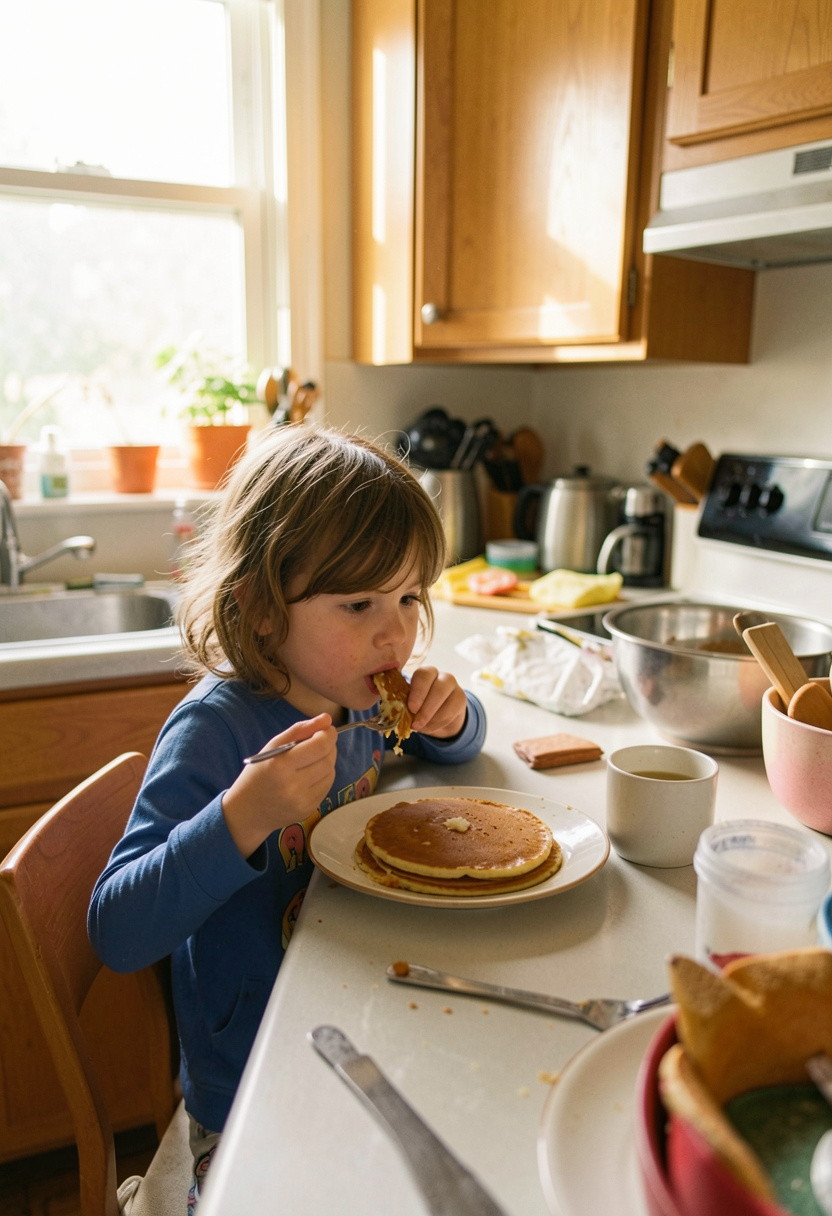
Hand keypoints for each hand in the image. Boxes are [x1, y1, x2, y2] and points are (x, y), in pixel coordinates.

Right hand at [222, 714, 335, 858]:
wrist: (247, 811)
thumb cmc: (258, 774)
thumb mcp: (272, 747)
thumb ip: (300, 730)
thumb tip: (327, 718)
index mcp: (280, 765)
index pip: (319, 746)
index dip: (328, 734)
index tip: (327, 729)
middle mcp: (293, 785)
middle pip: (328, 759)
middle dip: (330, 746)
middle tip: (321, 741)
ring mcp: (302, 801)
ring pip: (331, 773)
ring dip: (328, 760)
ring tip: (313, 758)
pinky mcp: (308, 810)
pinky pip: (327, 786)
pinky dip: (324, 776)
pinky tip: (311, 774)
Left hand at [406, 667, 467, 738]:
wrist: (438, 716)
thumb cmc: (419, 706)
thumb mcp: (409, 703)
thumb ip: (403, 704)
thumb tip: (397, 714)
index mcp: (424, 674)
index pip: (423, 675)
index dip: (417, 692)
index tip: (411, 708)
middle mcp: (440, 676)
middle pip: (438, 686)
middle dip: (426, 707)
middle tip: (416, 723)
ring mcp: (453, 686)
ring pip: (446, 699)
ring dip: (432, 716)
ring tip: (420, 726)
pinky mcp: (461, 698)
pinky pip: (452, 710)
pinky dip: (439, 721)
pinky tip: (430, 726)